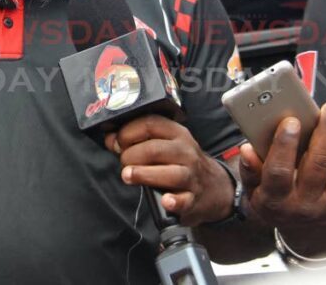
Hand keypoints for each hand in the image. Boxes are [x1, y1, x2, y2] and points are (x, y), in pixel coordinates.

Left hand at [104, 115, 233, 226]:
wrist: (215, 188)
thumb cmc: (181, 163)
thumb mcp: (165, 145)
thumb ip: (137, 141)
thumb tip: (110, 139)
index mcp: (177, 134)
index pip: (150, 124)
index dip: (127, 132)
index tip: (116, 142)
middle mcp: (186, 152)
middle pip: (154, 149)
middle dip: (131, 155)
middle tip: (123, 163)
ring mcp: (192, 175)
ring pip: (169, 173)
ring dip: (144, 174)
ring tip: (128, 176)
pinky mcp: (193, 199)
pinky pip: (184, 200)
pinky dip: (174, 201)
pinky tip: (165, 201)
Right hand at [239, 102, 325, 254]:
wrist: (313, 238)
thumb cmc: (281, 204)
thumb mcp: (257, 192)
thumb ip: (251, 170)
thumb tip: (247, 148)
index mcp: (276, 201)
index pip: (279, 171)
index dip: (284, 145)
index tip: (290, 121)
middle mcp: (306, 207)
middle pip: (319, 164)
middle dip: (325, 131)